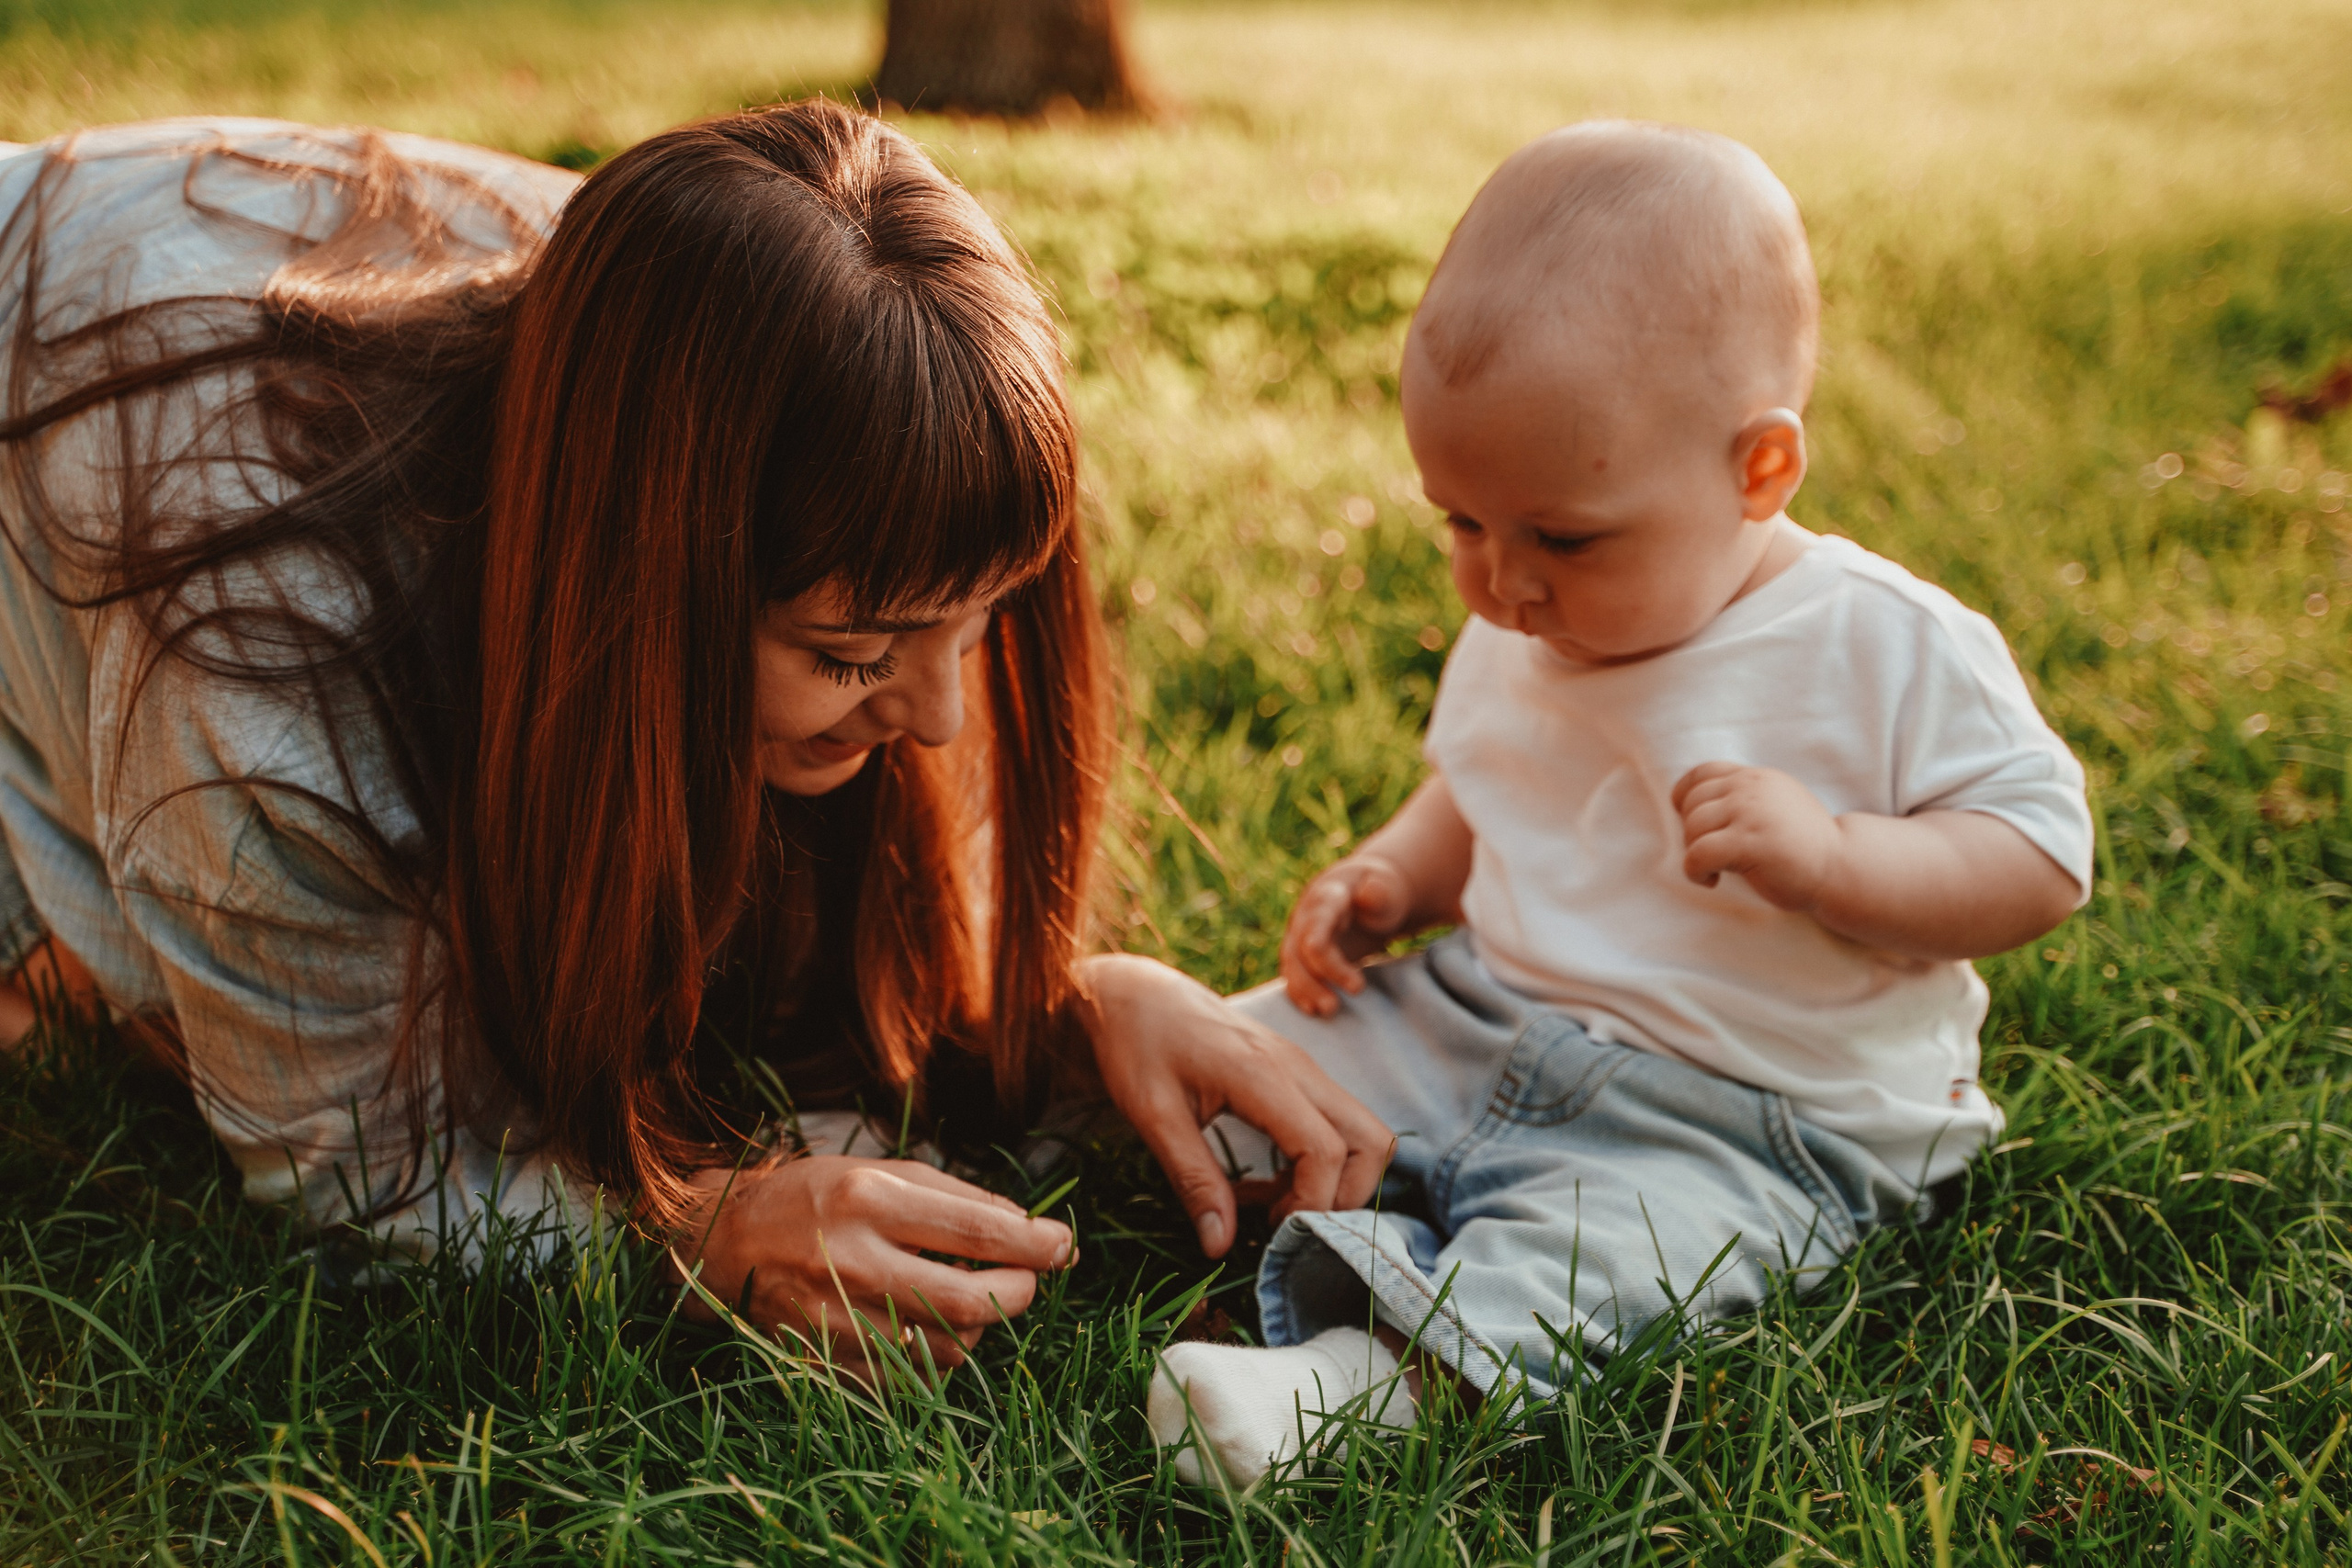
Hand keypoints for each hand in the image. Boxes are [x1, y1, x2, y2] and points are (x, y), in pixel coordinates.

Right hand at [671, 1155, 1071, 1381]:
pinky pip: (913, 1378)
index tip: (1065, 1244)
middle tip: (1029, 1278)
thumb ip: (957, 1197)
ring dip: (975, 1324)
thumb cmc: (813, 1198)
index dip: (1037, 1243)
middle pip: (974, 1301)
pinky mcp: (829, 1366)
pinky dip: (933, 1354)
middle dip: (1021, 1292)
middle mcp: (854, 1263)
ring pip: (950, 1348)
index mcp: (869, 1200)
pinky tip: (920, 1323)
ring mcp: (839, 1323)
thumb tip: (1031, 1226)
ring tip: (958, 1292)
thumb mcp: (881, 1171)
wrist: (722, 1248)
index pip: (979, 1232)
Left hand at [1079, 953, 1393, 1257]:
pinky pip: (1337, 1125)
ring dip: (1336, 1179)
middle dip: (1345, 1196)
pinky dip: (1321, 1163)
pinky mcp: (1298, 1074)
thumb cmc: (1137, 1047)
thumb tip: (1219, 1247)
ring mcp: (1304, 1068)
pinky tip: (1270, 1178)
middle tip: (1286, 1221)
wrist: (1135, 994)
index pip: (1327, 1150)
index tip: (1268, 1229)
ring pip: (1364, 1132)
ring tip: (1275, 1201)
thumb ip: (1193, 1180)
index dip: (1311, 1202)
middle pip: (1372, 1140)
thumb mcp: (1153, 1117)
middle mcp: (1299, 1068)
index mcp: (1263, 1075)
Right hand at [1279, 855, 1414, 1016]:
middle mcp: (1306, 916)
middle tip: (1335, 1006)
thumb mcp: (1387, 887)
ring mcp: (1300, 934)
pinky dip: (1299, 992)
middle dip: (1315, 979)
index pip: (1317, 926)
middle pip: (1299, 949)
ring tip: (1328, 1011)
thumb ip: (1380, 893)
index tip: (1356, 986)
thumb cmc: (1379, 891)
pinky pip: (1292, 973)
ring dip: (1305, 990)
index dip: (1329, 958)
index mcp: (1327, 897)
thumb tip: (1368, 894)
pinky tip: (1313, 1010)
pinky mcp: (1301, 952)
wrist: (1363, 890)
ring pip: (1292, 964)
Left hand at [1672, 761, 1842, 912]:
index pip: (1702, 773)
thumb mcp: (1775, 805)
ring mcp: (1750, 812)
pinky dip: (1695, 871)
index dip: (1685, 798)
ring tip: (1714, 870)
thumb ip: (1744, 797)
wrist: (1841, 867)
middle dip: (1692, 833)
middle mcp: (1751, 788)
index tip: (1691, 823)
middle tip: (1711, 855)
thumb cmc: (1804, 845)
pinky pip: (1698, 854)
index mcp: (1756, 777)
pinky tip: (1712, 881)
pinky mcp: (1749, 842)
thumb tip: (1694, 806)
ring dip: (1694, 853)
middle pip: (1692, 803)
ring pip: (1693, 828)